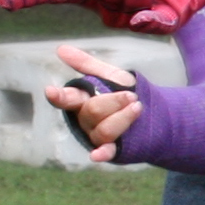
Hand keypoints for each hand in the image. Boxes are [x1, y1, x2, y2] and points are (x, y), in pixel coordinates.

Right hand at [41, 42, 141, 161]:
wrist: (154, 113)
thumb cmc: (123, 93)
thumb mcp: (108, 76)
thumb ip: (86, 64)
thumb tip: (60, 48)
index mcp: (81, 100)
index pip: (66, 98)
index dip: (59, 96)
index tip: (50, 91)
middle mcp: (85, 120)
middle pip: (92, 111)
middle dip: (114, 101)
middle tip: (131, 95)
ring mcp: (96, 136)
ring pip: (103, 130)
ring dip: (122, 118)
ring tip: (138, 107)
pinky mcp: (110, 149)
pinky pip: (104, 152)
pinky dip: (100, 154)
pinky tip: (98, 156)